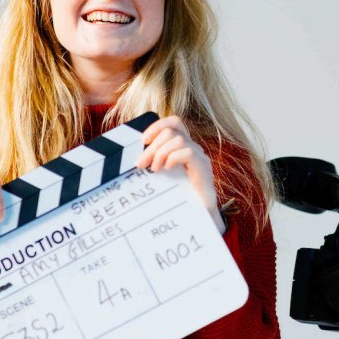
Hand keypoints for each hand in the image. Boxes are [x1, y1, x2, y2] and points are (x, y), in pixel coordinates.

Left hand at [136, 116, 225, 233]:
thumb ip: (154, 163)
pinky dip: (173, 158)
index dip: (157, 126)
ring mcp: (200, 156)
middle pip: (171, 131)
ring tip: (154, 170)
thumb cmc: (179, 197)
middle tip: (141, 164)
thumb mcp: (163, 176)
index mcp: (183, 146)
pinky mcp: (203, 167)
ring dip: (160, 153)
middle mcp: (193, 147)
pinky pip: (187, 152)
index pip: (174, 122)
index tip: (142, 141)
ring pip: (177, 139)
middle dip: (152, 146)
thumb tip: (135, 160)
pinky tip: (167, 170)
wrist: (199, 216)